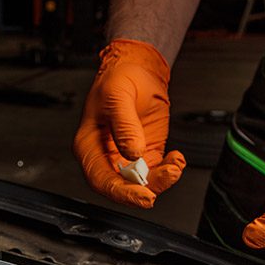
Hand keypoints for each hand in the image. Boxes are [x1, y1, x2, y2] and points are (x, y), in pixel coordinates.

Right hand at [73, 39, 185, 207]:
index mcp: (88, 146)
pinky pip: (157, 172)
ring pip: (142, 183)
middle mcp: (105, 156)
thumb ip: (125, 126)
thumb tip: (134, 152)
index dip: (120, 191)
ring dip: (161, 180)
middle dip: (143, 191)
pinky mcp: (146, 155)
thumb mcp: (118, 96)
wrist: (137, 70)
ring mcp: (126, 158)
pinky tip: (176, 158)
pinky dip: (170, 170)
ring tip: (174, 166)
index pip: (100, 178)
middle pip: (120, 186)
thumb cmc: (118, 79)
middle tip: (161, 184)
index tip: (142, 195)